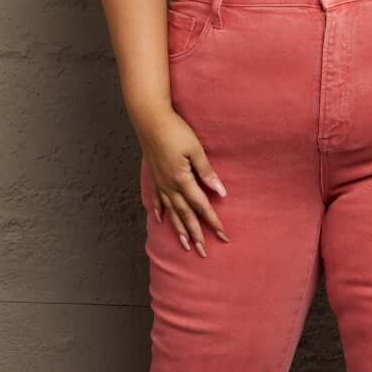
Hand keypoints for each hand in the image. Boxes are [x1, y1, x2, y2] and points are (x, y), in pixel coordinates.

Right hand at [137, 106, 228, 255]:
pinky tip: (161, 220)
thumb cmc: (176, 131)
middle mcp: (169, 186)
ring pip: (171, 212)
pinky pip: (156, 199)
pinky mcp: (153, 176)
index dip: (212, 222)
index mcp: (182, 180)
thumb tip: (220, 192)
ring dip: (179, 230)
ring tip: (186, 246)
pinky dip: (159, 211)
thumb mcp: (196, 149)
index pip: (201, 206)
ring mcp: (159, 183)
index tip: (222, 236)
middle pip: (186, 215)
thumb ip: (207, 172)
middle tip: (204, 252)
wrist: (149, 119)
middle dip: (196, 235)